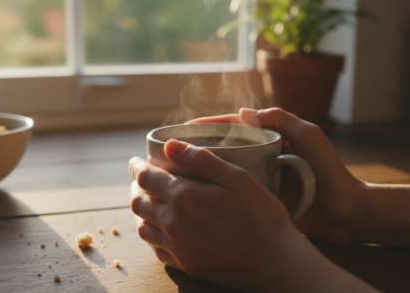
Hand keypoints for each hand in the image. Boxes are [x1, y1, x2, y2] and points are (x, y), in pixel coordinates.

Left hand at [128, 140, 299, 291]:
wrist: (274, 262)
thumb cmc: (261, 216)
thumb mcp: (237, 178)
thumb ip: (201, 159)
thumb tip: (169, 145)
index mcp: (184, 196)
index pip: (146, 178)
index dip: (137, 168)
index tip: (135, 162)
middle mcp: (173, 223)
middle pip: (138, 203)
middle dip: (136, 188)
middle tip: (140, 180)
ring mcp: (177, 247)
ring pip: (143, 228)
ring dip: (141, 212)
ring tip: (147, 203)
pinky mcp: (185, 264)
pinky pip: (156, 249)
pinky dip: (152, 235)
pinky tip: (161, 230)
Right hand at [189, 107, 366, 243]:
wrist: (346, 211)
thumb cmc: (330, 171)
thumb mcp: (309, 136)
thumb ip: (281, 118)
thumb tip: (242, 112)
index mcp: (271, 137)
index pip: (233, 126)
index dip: (209, 125)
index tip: (184, 129)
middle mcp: (262, 155)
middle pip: (224, 146)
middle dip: (199, 146)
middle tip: (173, 152)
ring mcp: (260, 178)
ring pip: (225, 169)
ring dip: (202, 169)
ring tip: (176, 173)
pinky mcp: (261, 199)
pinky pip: (234, 192)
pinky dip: (215, 191)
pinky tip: (196, 195)